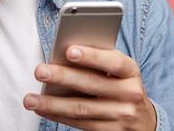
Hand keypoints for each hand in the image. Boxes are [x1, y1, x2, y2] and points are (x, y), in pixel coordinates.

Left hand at [23, 46, 156, 130]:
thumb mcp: (118, 70)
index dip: (91, 56)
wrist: (144, 120)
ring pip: (82, 108)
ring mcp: (122, 115)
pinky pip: (81, 124)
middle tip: (39, 71)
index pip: (113, 62)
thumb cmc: (121, 84)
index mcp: (131, 71)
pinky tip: (43, 109)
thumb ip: (98, 61)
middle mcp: (130, 93)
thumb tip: (63, 54)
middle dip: (62, 77)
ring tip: (30, 99)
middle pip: (91, 84)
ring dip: (52, 104)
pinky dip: (59, 116)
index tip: (69, 50)